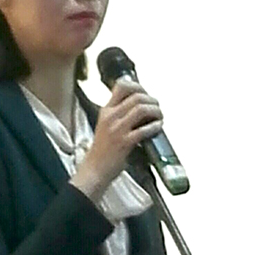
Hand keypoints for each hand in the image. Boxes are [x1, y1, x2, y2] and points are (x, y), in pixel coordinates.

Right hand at [70, 78, 162, 201]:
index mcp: (106, 111)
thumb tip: (141, 105)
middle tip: (157, 107)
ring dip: (156, 111)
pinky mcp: (124, 143)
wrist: (95, 169)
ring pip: (141, 109)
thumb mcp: (106, 125)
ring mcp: (117, 130)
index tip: (146, 93)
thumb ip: (119, 113)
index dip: (138, 86)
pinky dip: (155, 126)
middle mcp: (111, 117)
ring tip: (159, 116)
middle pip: (137, 96)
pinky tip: (158, 127)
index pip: (121, 86)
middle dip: (152, 100)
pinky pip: (144, 129)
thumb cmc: (103, 149)